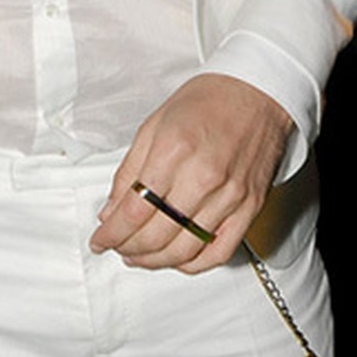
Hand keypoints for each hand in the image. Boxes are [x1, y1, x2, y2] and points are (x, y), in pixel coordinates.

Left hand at [89, 74, 292, 272]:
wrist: (256, 91)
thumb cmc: (206, 101)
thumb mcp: (154, 124)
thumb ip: (129, 170)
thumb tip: (111, 209)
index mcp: (174, 150)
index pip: (134, 209)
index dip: (111, 232)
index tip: (99, 239)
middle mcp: (203, 177)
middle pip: (157, 234)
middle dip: (129, 248)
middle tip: (116, 247)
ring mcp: (229, 196)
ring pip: (185, 249)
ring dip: (155, 261)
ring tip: (138, 257)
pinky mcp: (249, 208)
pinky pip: (218, 252)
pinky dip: (193, 264)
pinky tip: (175, 259)